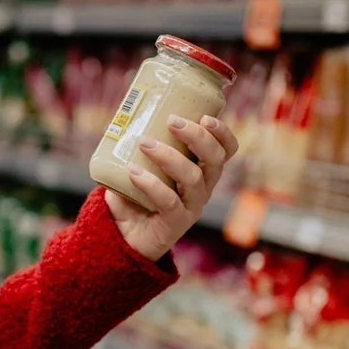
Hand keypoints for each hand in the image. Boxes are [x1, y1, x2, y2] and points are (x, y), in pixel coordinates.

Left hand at [106, 114, 238, 262]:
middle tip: (172, 121)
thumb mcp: (140, 163)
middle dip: (198, 137)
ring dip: (169, 156)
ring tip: (144, 143)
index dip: (222, 133)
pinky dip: (151, 184)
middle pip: (215, 159)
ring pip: (193, 178)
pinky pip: (169, 201)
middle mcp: (203, 188)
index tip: (205, 116)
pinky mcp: (176, 223)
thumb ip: (136, 143)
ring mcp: (192, 206)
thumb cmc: (134, 194)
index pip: (226, 150)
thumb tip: (122, 114)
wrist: (124, 235)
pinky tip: (133, 172)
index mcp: (202, 170)